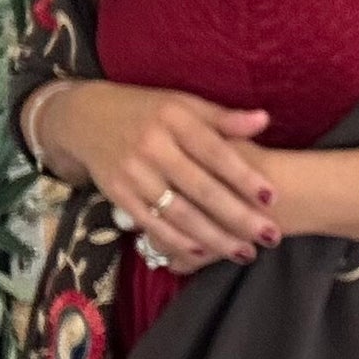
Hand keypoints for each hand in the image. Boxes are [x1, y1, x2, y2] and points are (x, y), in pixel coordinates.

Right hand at [47, 80, 278, 268]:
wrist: (86, 118)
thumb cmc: (149, 111)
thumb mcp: (183, 104)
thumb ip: (223, 118)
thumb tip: (265, 120)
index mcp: (174, 119)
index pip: (215, 151)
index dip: (244, 175)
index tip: (272, 197)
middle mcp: (152, 146)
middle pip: (201, 188)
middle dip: (237, 216)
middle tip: (269, 236)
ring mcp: (133, 173)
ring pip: (179, 213)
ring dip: (214, 237)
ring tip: (245, 252)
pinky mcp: (119, 194)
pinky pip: (153, 224)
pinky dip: (178, 241)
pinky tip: (204, 253)